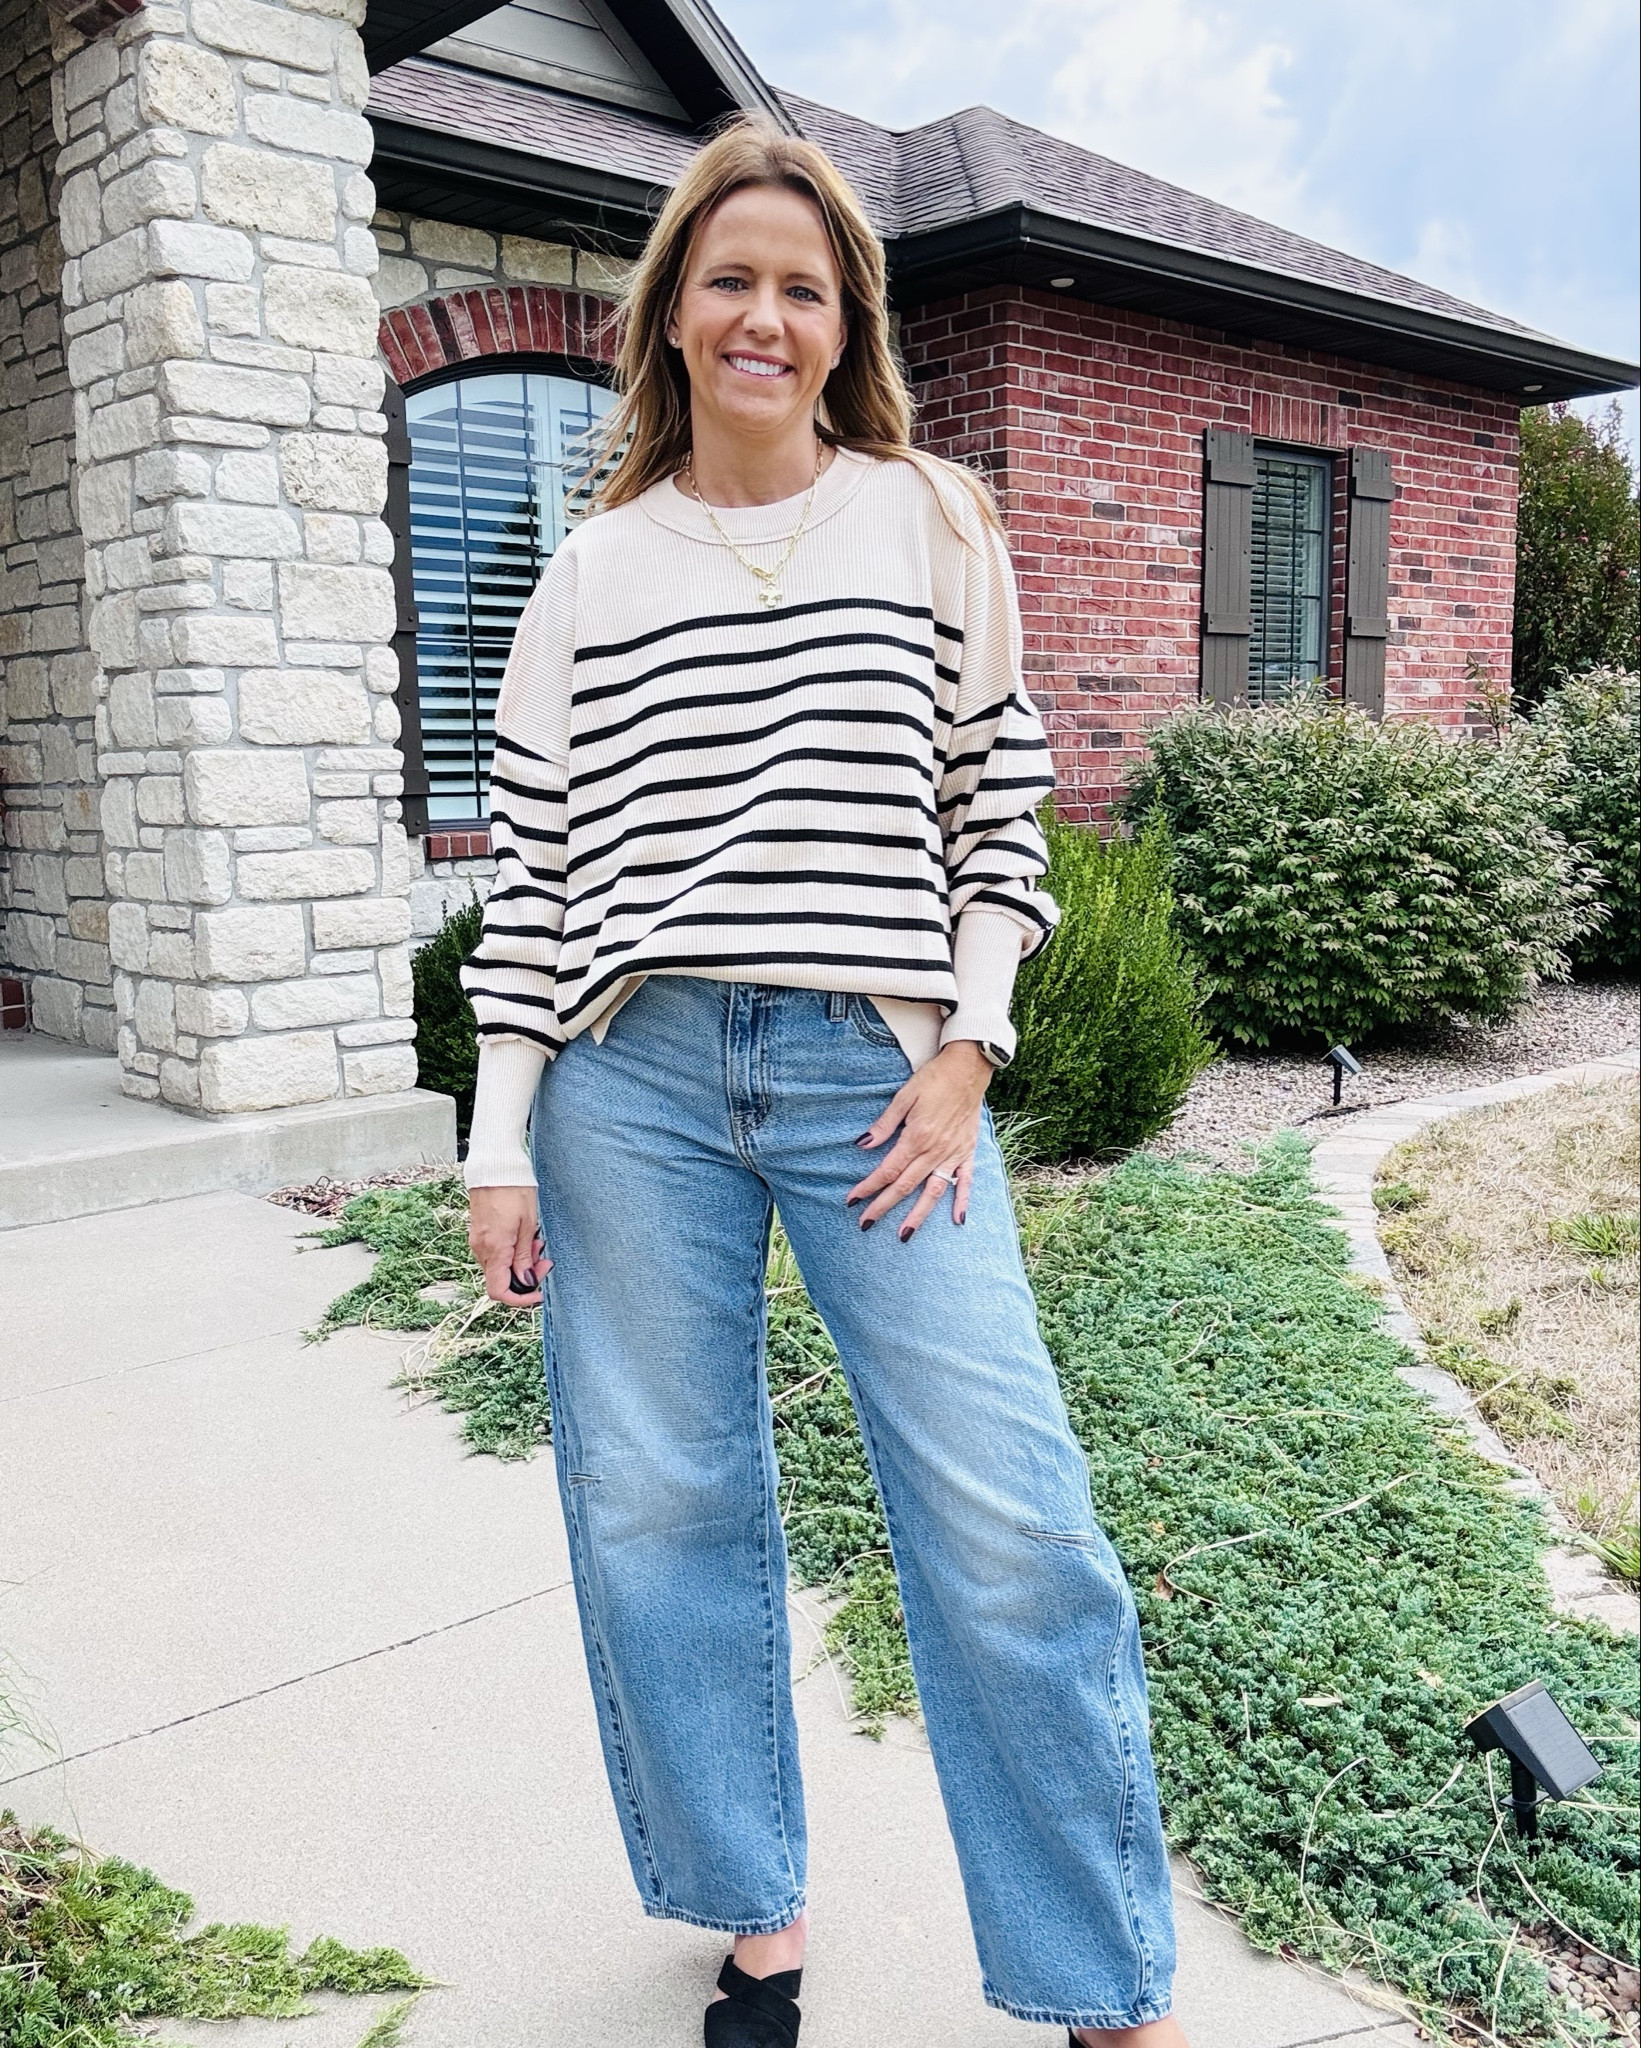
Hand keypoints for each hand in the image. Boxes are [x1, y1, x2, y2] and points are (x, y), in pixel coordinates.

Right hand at [468, 1184, 550, 1305]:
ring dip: (520, 1262)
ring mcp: (478, 1241)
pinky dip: (511, 1252)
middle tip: (544, 1259)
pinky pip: (495, 1253)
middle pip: (501, 1280)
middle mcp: (481, 1249)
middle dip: (525, 1276)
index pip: (499, 1292)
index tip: (537, 1292)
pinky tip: (524, 1237)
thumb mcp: (528, 1225)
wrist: (495, 1167)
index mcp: (495, 1250)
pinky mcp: (479, 1234)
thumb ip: (525, 1257)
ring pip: (499, 1267)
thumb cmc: (513, 1190)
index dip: (520, 1299)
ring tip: (536, 1242)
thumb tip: (526, 1281)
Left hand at [847, 1040, 990, 1238]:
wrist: (968, 1068)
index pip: (888, 1170)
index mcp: (916, 1137)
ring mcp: (953, 1154)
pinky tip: (957, 1220)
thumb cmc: (934, 1079)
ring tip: (904, 1234)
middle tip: (866, 1224)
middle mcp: (935, 1151)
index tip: (852, 1200)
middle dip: (883, 1206)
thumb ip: (885, 1124)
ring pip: (933, 1191)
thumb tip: (862, 1145)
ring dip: (918, 1215)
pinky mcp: (967, 1152)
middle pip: (905, 1186)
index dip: (868, 1187)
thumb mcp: (904, 1096)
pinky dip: (961, 1201)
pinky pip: (965, 1181)